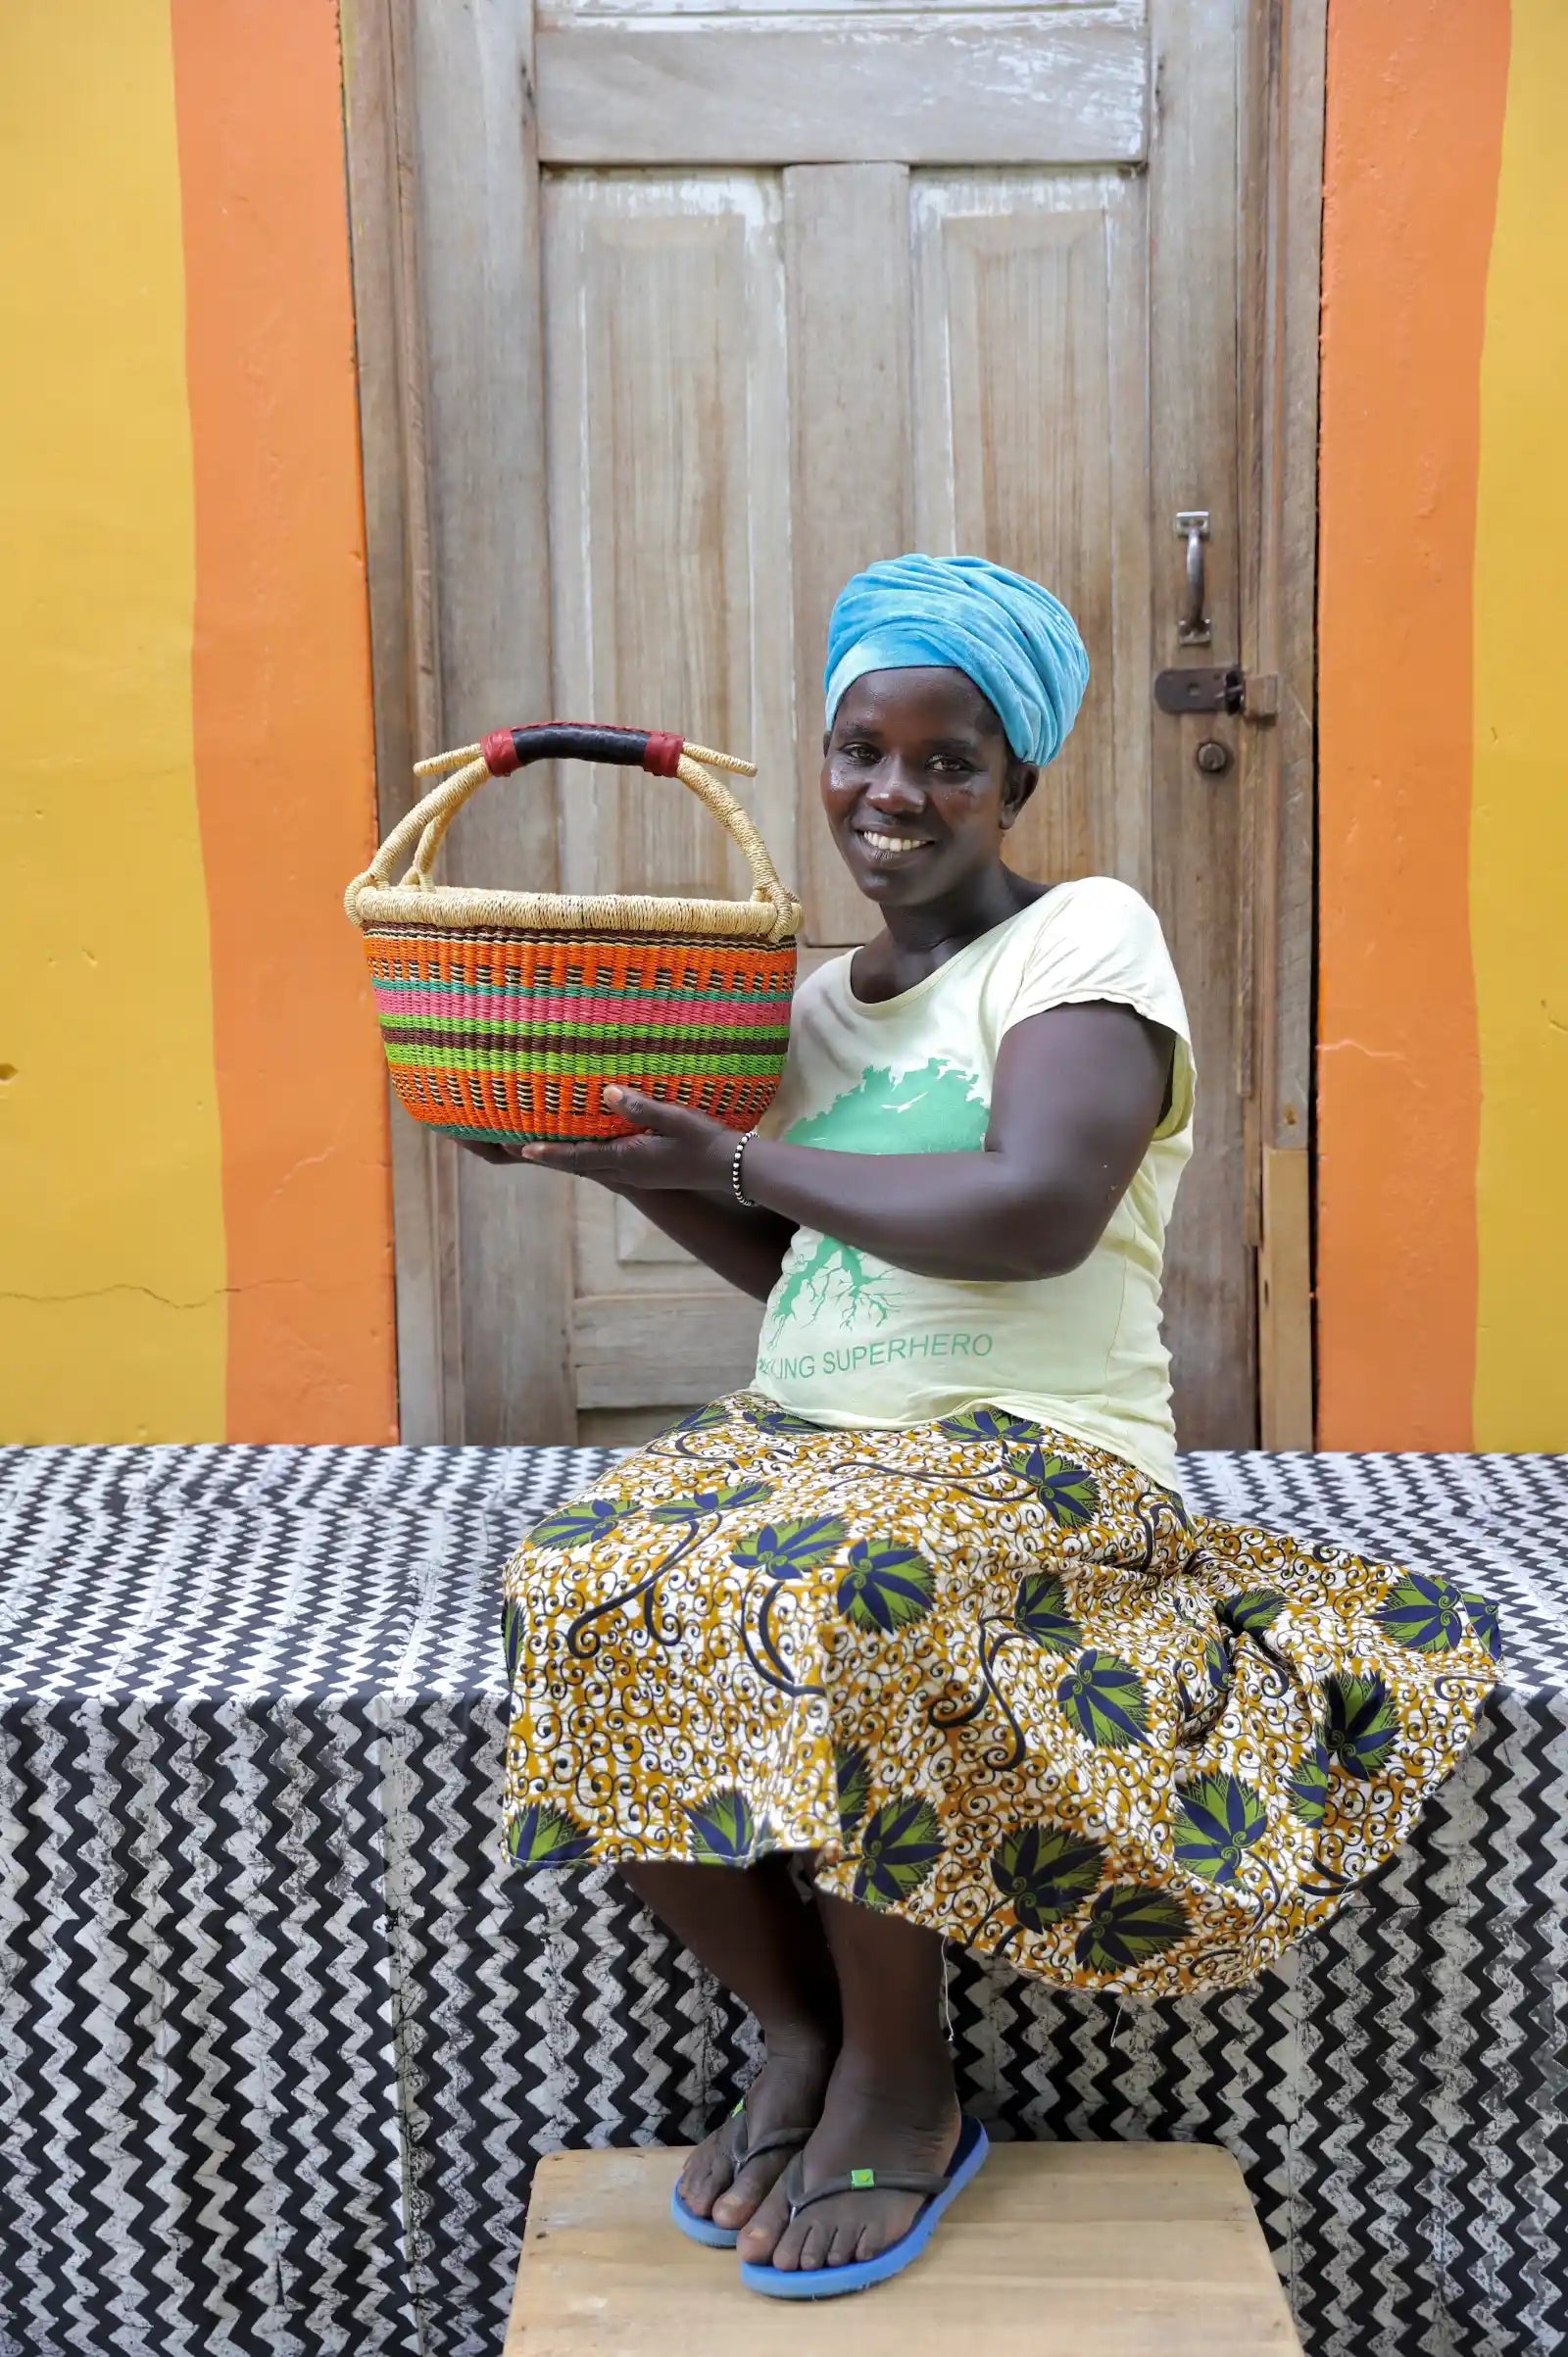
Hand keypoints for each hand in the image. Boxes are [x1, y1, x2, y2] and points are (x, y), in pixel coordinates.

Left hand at [462, 1087, 736, 1191]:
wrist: (733, 1169)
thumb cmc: (706, 1141)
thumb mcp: (674, 1118)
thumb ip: (640, 1106)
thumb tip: (607, 1091)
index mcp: (629, 1161)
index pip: (579, 1158)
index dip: (549, 1153)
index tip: (521, 1149)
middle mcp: (627, 1173)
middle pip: (578, 1166)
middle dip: (550, 1156)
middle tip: (519, 1147)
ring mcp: (637, 1177)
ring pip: (592, 1168)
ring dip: (567, 1157)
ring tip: (544, 1145)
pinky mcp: (646, 1175)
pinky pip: (607, 1167)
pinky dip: (587, 1158)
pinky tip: (587, 1146)